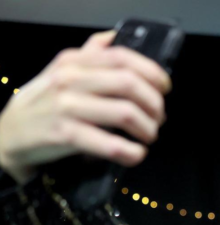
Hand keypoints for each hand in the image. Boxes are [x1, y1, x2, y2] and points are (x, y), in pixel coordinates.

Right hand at [0, 31, 170, 184]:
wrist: (8, 133)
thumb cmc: (44, 103)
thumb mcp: (62, 71)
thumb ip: (89, 55)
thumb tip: (114, 37)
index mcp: (74, 62)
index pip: (122, 57)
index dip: (152, 73)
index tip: (164, 88)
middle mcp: (70, 80)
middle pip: (129, 84)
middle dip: (154, 104)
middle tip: (158, 118)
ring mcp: (67, 107)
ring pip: (125, 113)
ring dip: (148, 129)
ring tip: (148, 136)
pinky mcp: (66, 135)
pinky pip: (111, 144)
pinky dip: (132, 152)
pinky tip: (136, 154)